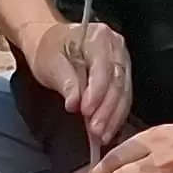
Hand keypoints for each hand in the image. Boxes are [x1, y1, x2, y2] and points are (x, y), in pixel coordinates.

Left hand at [19, 20, 133, 151]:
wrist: (49, 42)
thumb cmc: (48, 49)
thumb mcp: (50, 63)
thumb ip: (66, 82)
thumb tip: (74, 103)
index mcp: (98, 37)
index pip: (103, 68)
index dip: (97, 93)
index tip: (86, 112)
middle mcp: (115, 46)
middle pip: (118, 82)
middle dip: (107, 109)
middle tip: (97, 130)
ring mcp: (122, 59)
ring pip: (124, 92)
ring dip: (113, 116)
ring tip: (103, 135)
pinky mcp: (121, 74)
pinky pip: (123, 96)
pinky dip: (115, 115)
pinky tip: (108, 129)